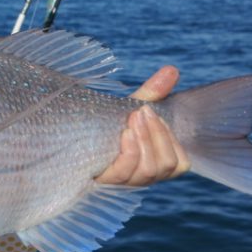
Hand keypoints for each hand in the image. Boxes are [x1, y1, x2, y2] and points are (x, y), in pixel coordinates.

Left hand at [95, 65, 190, 185]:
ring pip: (149, 171)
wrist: (70, 137)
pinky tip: (125, 134)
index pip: (181, 163)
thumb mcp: (130, 109)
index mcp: (156, 163)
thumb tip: (172, 69)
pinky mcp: (105, 182)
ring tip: (132, 120)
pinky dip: (130, 152)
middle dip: (157, 135)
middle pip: (166, 165)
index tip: (152, 112)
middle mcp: (144, 176)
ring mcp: (125, 182)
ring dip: (144, 141)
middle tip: (142, 112)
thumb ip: (152, 93)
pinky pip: (124, 173)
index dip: (170, 138)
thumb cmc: (107, 125)